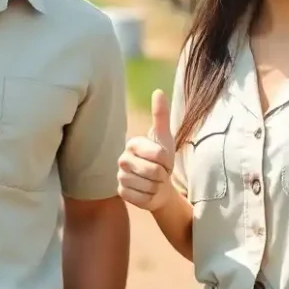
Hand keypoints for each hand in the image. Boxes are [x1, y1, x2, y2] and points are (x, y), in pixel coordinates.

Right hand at [116, 89, 175, 211]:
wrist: (160, 185)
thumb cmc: (163, 160)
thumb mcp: (165, 137)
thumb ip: (161, 115)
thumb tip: (158, 91)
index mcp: (133, 143)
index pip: (158, 154)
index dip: (167, 160)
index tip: (164, 159)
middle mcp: (122, 159)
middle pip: (153, 171)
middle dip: (163, 175)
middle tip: (160, 173)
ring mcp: (120, 177)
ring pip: (148, 185)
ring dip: (156, 186)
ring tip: (154, 182)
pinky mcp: (121, 193)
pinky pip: (142, 197)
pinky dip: (149, 197)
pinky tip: (146, 191)